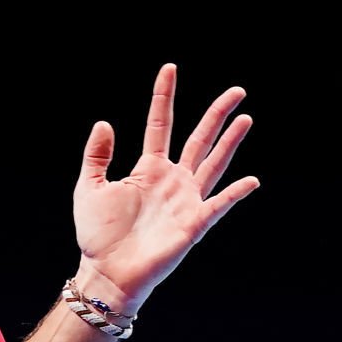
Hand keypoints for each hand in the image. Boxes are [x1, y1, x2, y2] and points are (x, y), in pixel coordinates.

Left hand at [72, 63, 259, 309]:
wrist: (106, 273)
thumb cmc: (98, 236)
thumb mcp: (90, 188)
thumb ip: (97, 156)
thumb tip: (105, 123)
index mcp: (148, 169)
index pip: (160, 123)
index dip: (164, 96)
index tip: (169, 68)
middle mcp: (172, 180)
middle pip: (200, 139)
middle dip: (217, 114)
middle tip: (237, 91)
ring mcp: (186, 201)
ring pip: (214, 163)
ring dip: (230, 142)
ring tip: (246, 118)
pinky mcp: (194, 224)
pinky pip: (219, 205)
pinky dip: (235, 193)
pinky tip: (251, 180)